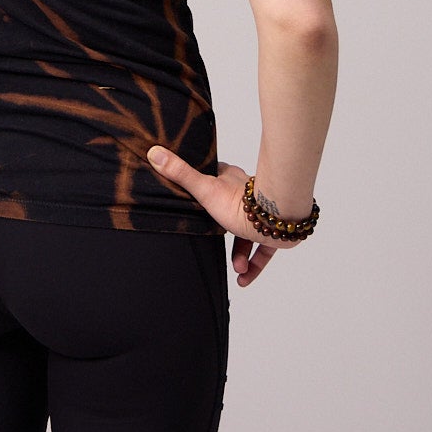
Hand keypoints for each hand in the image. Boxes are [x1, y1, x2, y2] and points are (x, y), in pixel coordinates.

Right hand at [145, 144, 300, 287]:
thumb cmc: (240, 201)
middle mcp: (247, 196)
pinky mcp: (275, 233)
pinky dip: (254, 265)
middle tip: (214, 242)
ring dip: (239, 254)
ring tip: (235, 267)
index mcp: (230, 180)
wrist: (276, 217)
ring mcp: (262, 215)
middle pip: (230, 209)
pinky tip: (244, 278)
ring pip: (248, 235)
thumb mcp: (204, 189)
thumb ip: (181, 173)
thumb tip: (155, 152)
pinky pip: (263, 252)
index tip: (197, 191)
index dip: (205, 183)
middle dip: (223, 230)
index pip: (215, 176)